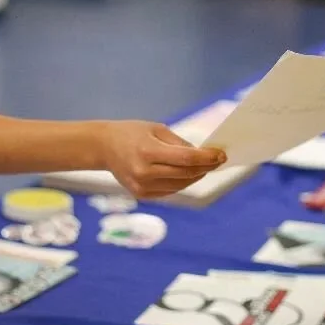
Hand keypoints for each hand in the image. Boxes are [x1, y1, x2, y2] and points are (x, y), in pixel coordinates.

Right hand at [99, 121, 226, 198]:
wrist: (103, 147)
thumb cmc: (132, 133)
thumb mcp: (156, 129)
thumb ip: (179, 143)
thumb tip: (202, 155)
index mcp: (148, 152)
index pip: (186, 159)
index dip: (207, 158)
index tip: (222, 155)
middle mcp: (145, 172)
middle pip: (186, 173)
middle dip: (206, 167)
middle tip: (218, 160)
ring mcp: (142, 187)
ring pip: (181, 185)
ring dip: (196, 176)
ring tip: (206, 166)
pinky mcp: (142, 195)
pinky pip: (171, 190)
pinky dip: (183, 182)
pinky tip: (189, 173)